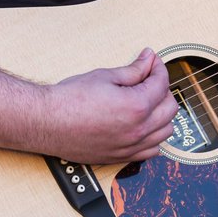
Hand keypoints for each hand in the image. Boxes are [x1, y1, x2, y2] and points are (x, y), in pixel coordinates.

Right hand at [44, 48, 178, 163]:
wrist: (47, 122)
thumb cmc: (70, 99)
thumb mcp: (105, 76)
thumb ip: (134, 70)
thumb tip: (149, 59)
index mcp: (136, 106)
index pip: (161, 83)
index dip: (158, 68)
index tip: (151, 62)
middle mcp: (138, 130)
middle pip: (170, 108)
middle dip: (163, 90)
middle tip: (148, 80)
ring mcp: (131, 146)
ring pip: (165, 131)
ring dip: (162, 115)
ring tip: (146, 102)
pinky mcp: (122, 157)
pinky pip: (152, 150)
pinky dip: (153, 137)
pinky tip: (143, 126)